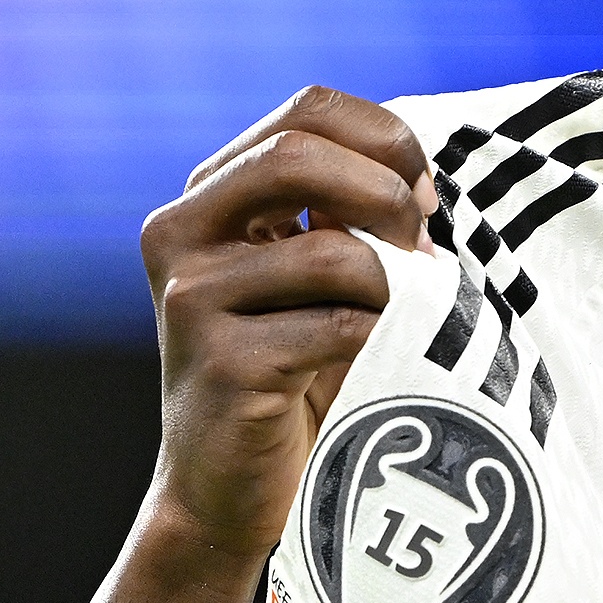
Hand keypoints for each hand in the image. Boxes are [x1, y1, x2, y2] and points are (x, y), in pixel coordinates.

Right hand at [138, 86, 436, 574]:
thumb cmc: (287, 378)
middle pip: (298, 156)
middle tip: (422, 250)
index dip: (383, 138)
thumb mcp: (310, 279)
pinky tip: (372, 365)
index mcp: (206, 198)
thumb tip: (414, 185)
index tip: (423, 197)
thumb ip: (341, 216)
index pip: (304, 112)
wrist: (227, 490)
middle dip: (384, 196)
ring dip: (391, 288)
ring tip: (398, 323)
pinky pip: (336, 328)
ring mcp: (191, 299)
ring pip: (330, 252)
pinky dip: (377, 342)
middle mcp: (180, 234)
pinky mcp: (220, 364)